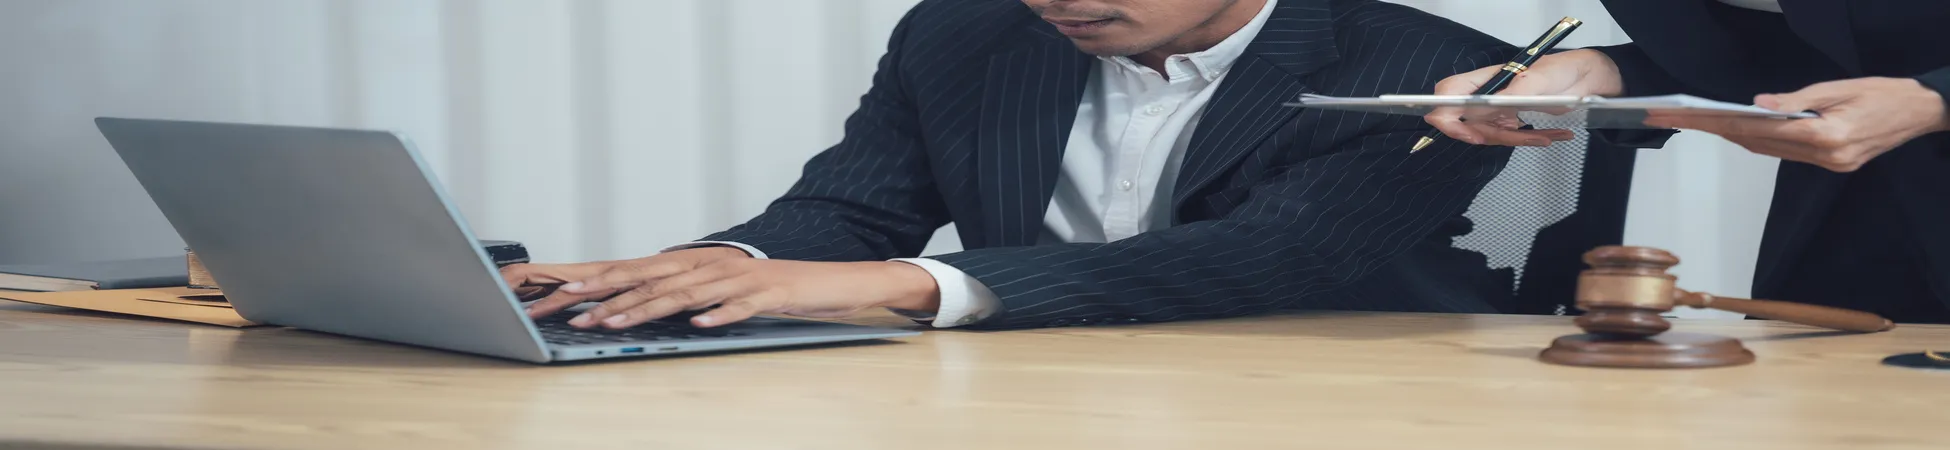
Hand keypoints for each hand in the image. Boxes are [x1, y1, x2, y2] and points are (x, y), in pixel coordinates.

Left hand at [522, 257, 940, 328]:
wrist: (836, 281)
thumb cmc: (779, 290)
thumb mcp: (727, 290)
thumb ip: (690, 295)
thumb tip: (649, 305)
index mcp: (702, 264)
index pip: (643, 271)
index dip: (603, 281)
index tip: (566, 294)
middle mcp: (716, 265)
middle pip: (654, 280)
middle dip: (611, 295)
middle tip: (574, 310)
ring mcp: (742, 278)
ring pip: (687, 294)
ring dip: (649, 308)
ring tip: (617, 321)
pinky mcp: (769, 294)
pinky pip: (740, 306)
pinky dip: (718, 315)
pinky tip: (697, 325)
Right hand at [1424, 49, 1622, 145]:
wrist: (1587, 77)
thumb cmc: (1562, 69)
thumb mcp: (1538, 80)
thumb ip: (1513, 93)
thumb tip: (1490, 105)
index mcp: (1486, 78)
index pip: (1448, 94)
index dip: (1447, 115)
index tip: (1469, 133)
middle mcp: (1486, 94)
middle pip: (1466, 122)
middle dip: (1490, 135)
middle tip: (1517, 136)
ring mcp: (1497, 108)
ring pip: (1490, 134)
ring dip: (1517, 139)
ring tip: (1545, 137)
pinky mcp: (1511, 120)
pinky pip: (1510, 137)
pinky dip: (1529, 139)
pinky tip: (1552, 136)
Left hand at [1643, 77, 1949, 171]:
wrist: (1922, 112)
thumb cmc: (1884, 93)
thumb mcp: (1840, 88)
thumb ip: (1796, 100)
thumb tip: (1757, 105)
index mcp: (1828, 136)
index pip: (1764, 130)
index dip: (1725, 123)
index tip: (1694, 118)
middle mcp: (1827, 157)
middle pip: (1761, 145)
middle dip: (1720, 131)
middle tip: (1684, 120)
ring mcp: (1831, 165)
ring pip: (1771, 152)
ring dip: (1737, 138)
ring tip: (1703, 125)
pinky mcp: (1834, 166)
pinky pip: (1788, 155)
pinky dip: (1763, 143)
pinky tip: (1741, 133)